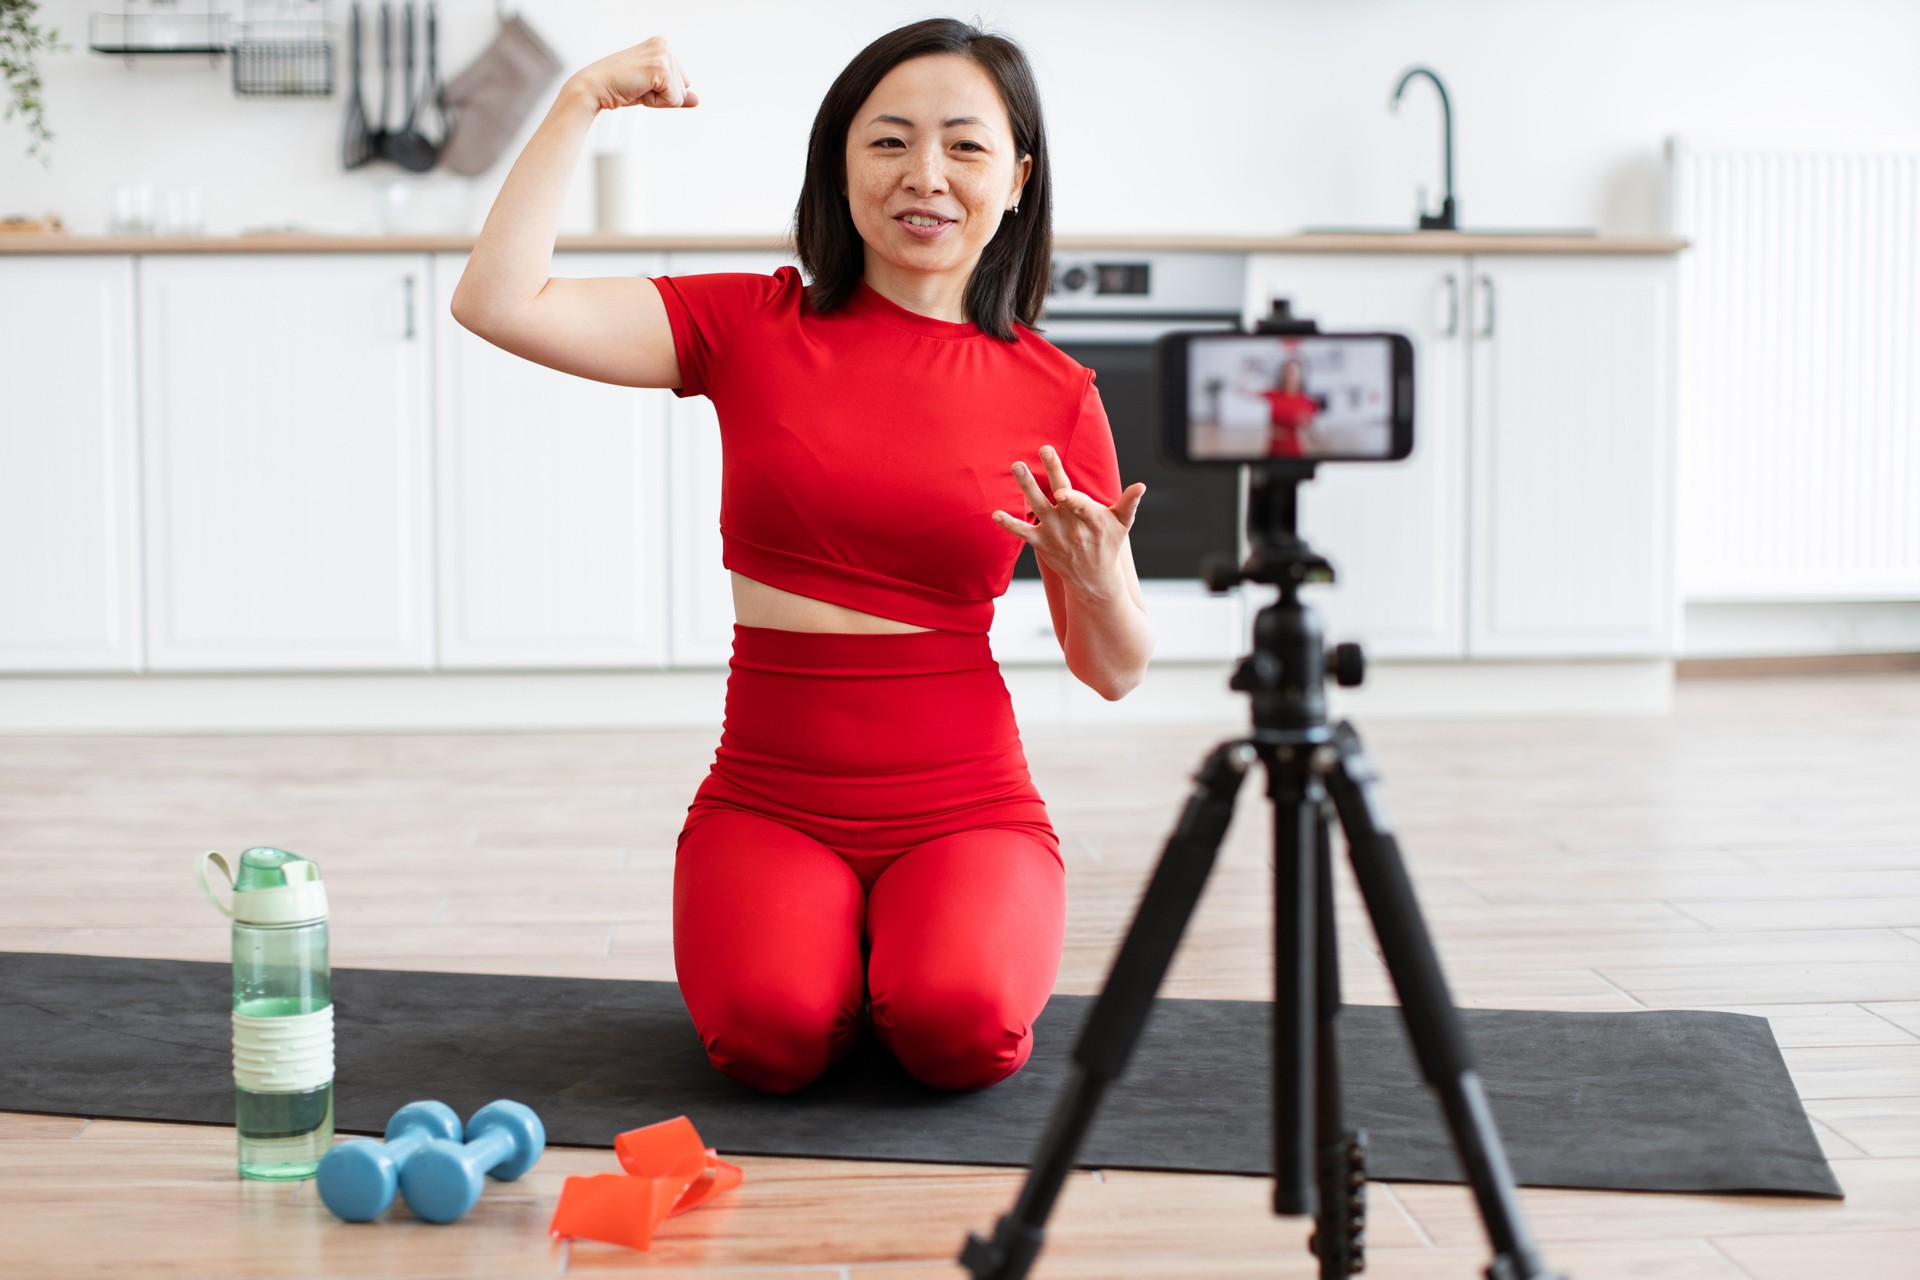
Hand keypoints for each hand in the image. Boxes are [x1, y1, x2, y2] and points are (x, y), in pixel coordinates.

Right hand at [574, 37, 697, 110]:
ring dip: (658, 99)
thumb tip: (698, 100)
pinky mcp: (660, 67)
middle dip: (663, 95)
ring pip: (680, 94)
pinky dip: (656, 102)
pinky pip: (674, 99)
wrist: (594, 88)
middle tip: (637, 86)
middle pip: (685, 86)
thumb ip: (675, 94)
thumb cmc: (618, 88)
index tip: (640, 83)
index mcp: (662, 45)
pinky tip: (638, 89)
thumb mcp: (652, 90)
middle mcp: (664, 45)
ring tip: (636, 87)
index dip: (662, 91)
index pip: (682, 81)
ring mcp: (663, 54)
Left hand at [992, 445, 1146, 596]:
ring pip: (1038, 508)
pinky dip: (1008, 524)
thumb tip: (1141, 486)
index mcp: (1092, 520)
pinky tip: (995, 513)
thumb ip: (1129, 503)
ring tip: (1017, 466)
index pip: (1081, 505)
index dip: (1071, 499)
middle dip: (1051, 473)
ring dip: (1026, 487)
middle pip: (1059, 497)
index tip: (1061, 490)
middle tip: (1044, 450)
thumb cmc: (1108, 544)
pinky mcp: (1041, 543)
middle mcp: (1071, 526)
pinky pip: (1022, 532)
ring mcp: (1054, 534)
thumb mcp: (1122, 524)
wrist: (1093, 580)